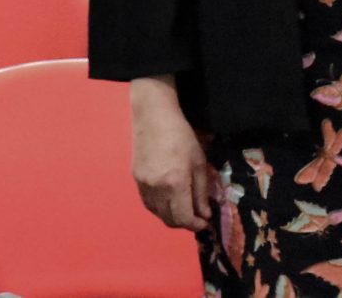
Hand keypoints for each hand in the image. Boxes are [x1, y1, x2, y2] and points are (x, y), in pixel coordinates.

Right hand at [130, 78, 218, 230]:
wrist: (153, 117)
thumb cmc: (181, 136)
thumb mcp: (199, 163)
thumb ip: (201, 192)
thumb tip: (204, 214)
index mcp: (175, 184)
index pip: (184, 218)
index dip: (196, 224)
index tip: (205, 221)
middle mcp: (156, 188)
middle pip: (169, 220)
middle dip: (184, 223)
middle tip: (196, 216)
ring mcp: (143, 184)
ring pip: (157, 213)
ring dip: (171, 216)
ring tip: (183, 207)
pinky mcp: (136, 179)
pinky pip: (148, 203)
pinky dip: (159, 207)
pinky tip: (168, 199)